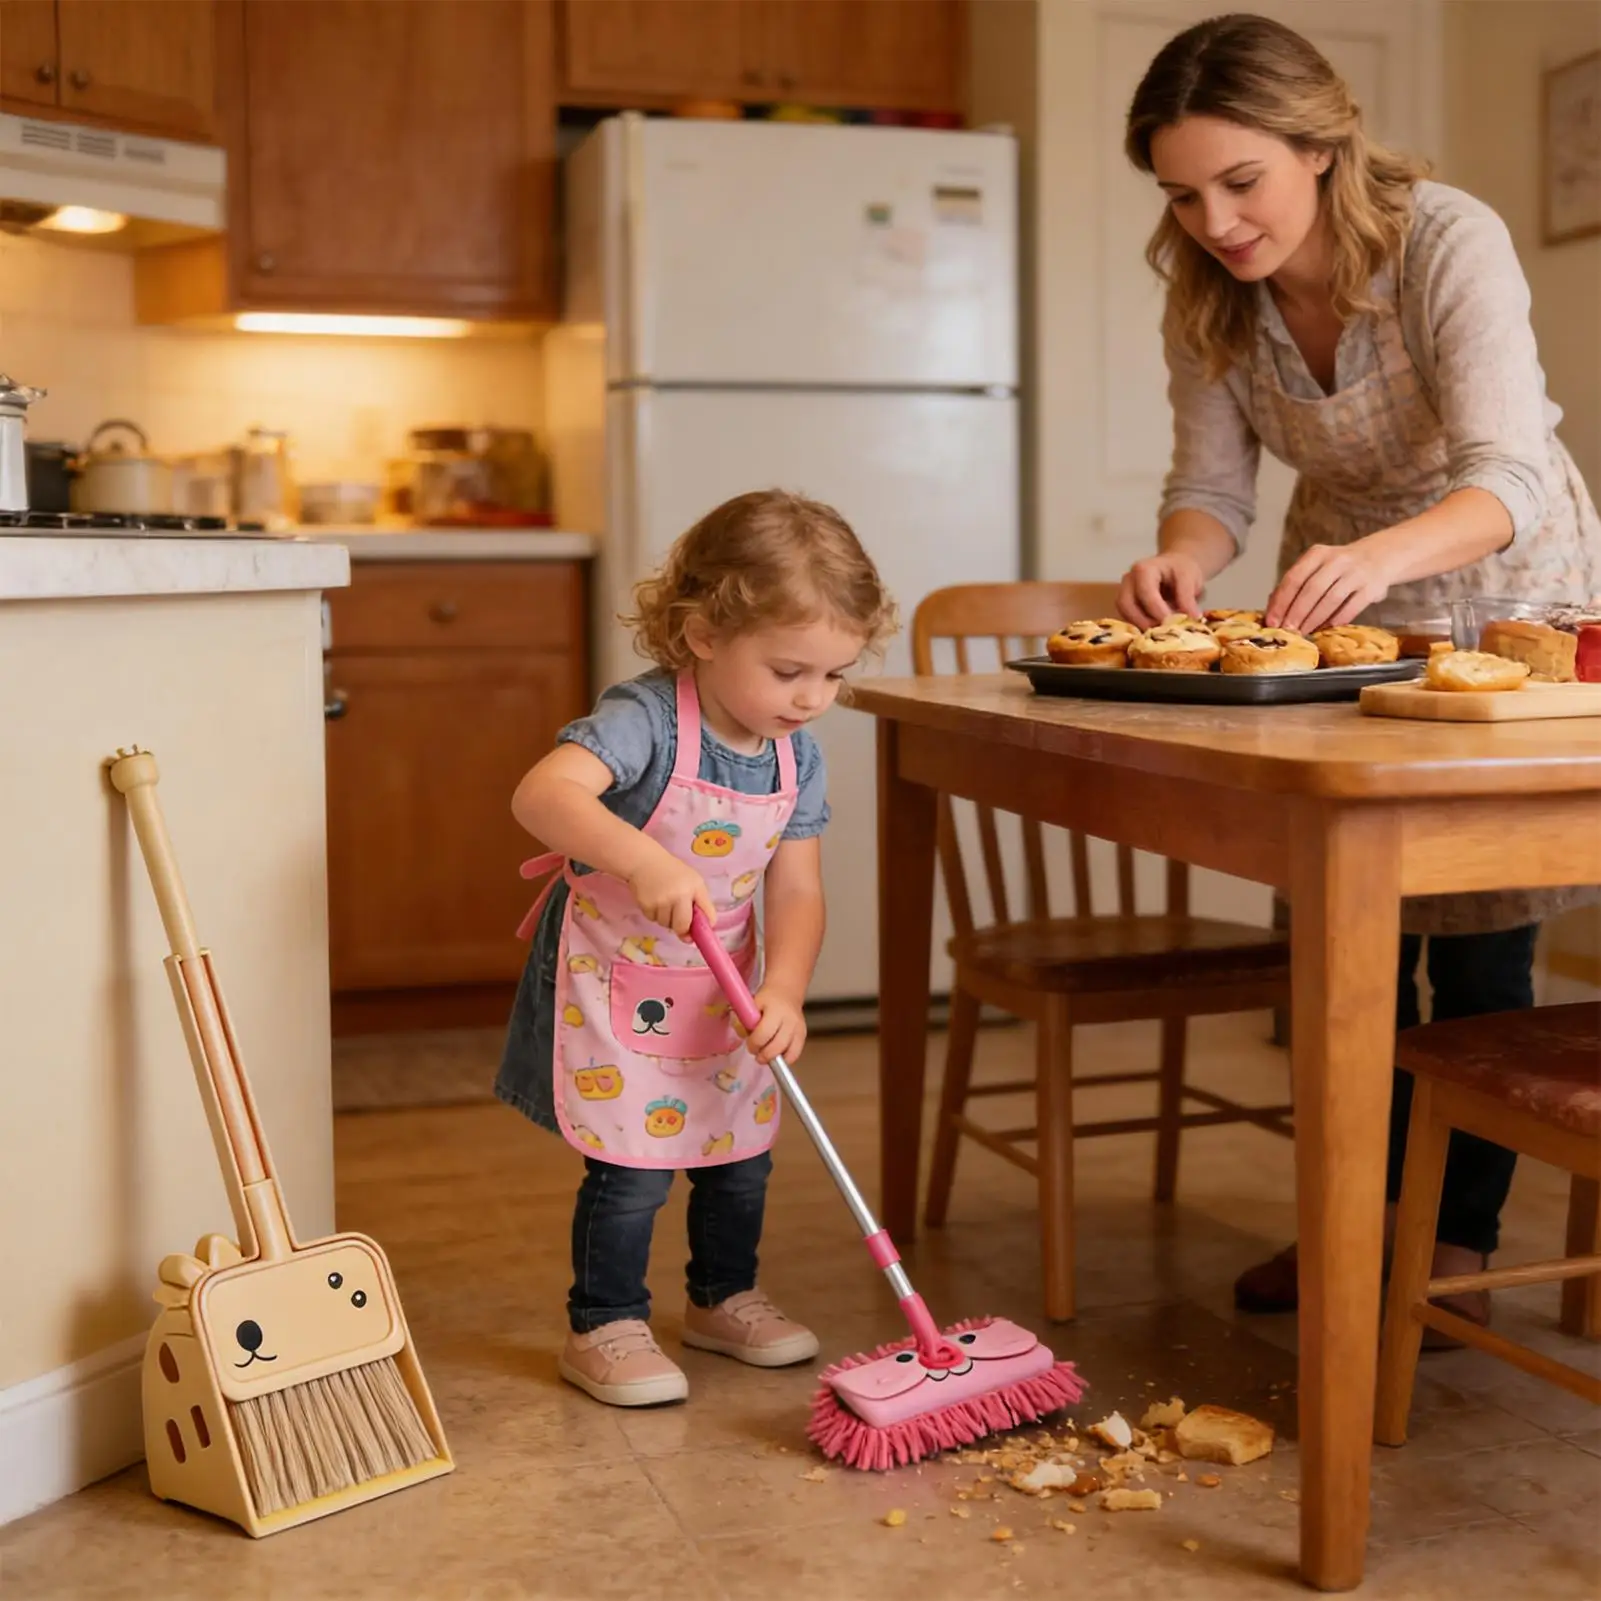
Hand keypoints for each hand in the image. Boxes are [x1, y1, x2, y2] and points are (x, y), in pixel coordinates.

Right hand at [625, 844, 714, 936]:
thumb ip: (702, 903)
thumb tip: (707, 927)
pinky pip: (653, 920)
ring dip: (667, 920)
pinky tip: (654, 901)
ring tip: (665, 903)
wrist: (645, 862)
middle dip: (682, 928)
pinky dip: (655, 915)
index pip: (703, 915)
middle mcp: (677, 896)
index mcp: (693, 889)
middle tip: (679, 921)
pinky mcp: (646, 906)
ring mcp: (660, 902)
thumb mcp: (695, 882)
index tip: (697, 932)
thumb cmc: (674, 872)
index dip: (701, 927)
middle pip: (682, 926)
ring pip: (666, 925)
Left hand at [747, 984, 805, 1065]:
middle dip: (763, 1054)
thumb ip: (745, 1020)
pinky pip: (795, 1054)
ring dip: (774, 1058)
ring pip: (788, 1053)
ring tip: (766, 1054)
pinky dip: (784, 1059)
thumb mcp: (752, 1004)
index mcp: (776, 1010)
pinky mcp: (803, 1035)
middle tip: (756, 1052)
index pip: (764, 1034)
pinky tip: (776, 1054)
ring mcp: (799, 1029)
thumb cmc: (766, 1000)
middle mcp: (790, 1020)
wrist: (786, 992)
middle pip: (777, 1046)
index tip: (750, 1044)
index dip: (754, 1043)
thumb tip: (743, 1035)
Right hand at [1117, 551, 1206, 627]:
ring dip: (1140, 626)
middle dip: (1144, 621)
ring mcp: (1124, 592)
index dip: (1157, 610)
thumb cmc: (1181, 570)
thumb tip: (1192, 618)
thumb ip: (1188, 598)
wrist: (1176, 567)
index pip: (1145, 593)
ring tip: (1160, 632)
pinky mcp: (1125, 604)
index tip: (1172, 624)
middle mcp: (1129, 580)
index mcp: (1144, 570)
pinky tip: (1155, 631)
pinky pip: (1126, 619)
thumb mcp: (1189, 578)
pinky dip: (1139, 627)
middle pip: (1126, 604)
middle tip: (1163, 632)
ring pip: (1124, 614)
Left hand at [1266, 539, 1393, 634]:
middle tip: (1287, 631)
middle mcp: (1337, 560)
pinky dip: (1336, 621)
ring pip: (1330, 599)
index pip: (1294, 578)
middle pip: (1311, 589)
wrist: (1382, 555)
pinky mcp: (1372, 587)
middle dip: (1296, 613)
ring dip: (1314, 619)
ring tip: (1303, 633)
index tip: (1272, 621)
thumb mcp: (1318, 566)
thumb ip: (1297, 583)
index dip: (1281, 602)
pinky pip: (1351, 607)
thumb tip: (1272, 607)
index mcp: (1317, 554)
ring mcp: (1356, 573)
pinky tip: (1325, 630)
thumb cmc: (1341, 567)